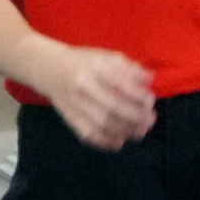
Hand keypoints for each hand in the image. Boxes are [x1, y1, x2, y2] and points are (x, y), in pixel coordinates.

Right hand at [40, 46, 156, 150]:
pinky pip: (87, 133)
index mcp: (94, 67)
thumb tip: (149, 79)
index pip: (119, 83)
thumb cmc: (83, 62)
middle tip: (150, 120)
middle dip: (135, 117)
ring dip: (125, 131)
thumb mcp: (105, 56)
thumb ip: (128, 67)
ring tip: (140, 132)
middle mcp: (83, 86)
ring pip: (102, 123)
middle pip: (112, 107)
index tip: (150, 101)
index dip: (137, 95)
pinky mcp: (68, 117)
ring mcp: (74, 104)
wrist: (48, 68)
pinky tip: (119, 142)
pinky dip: (104, 141)